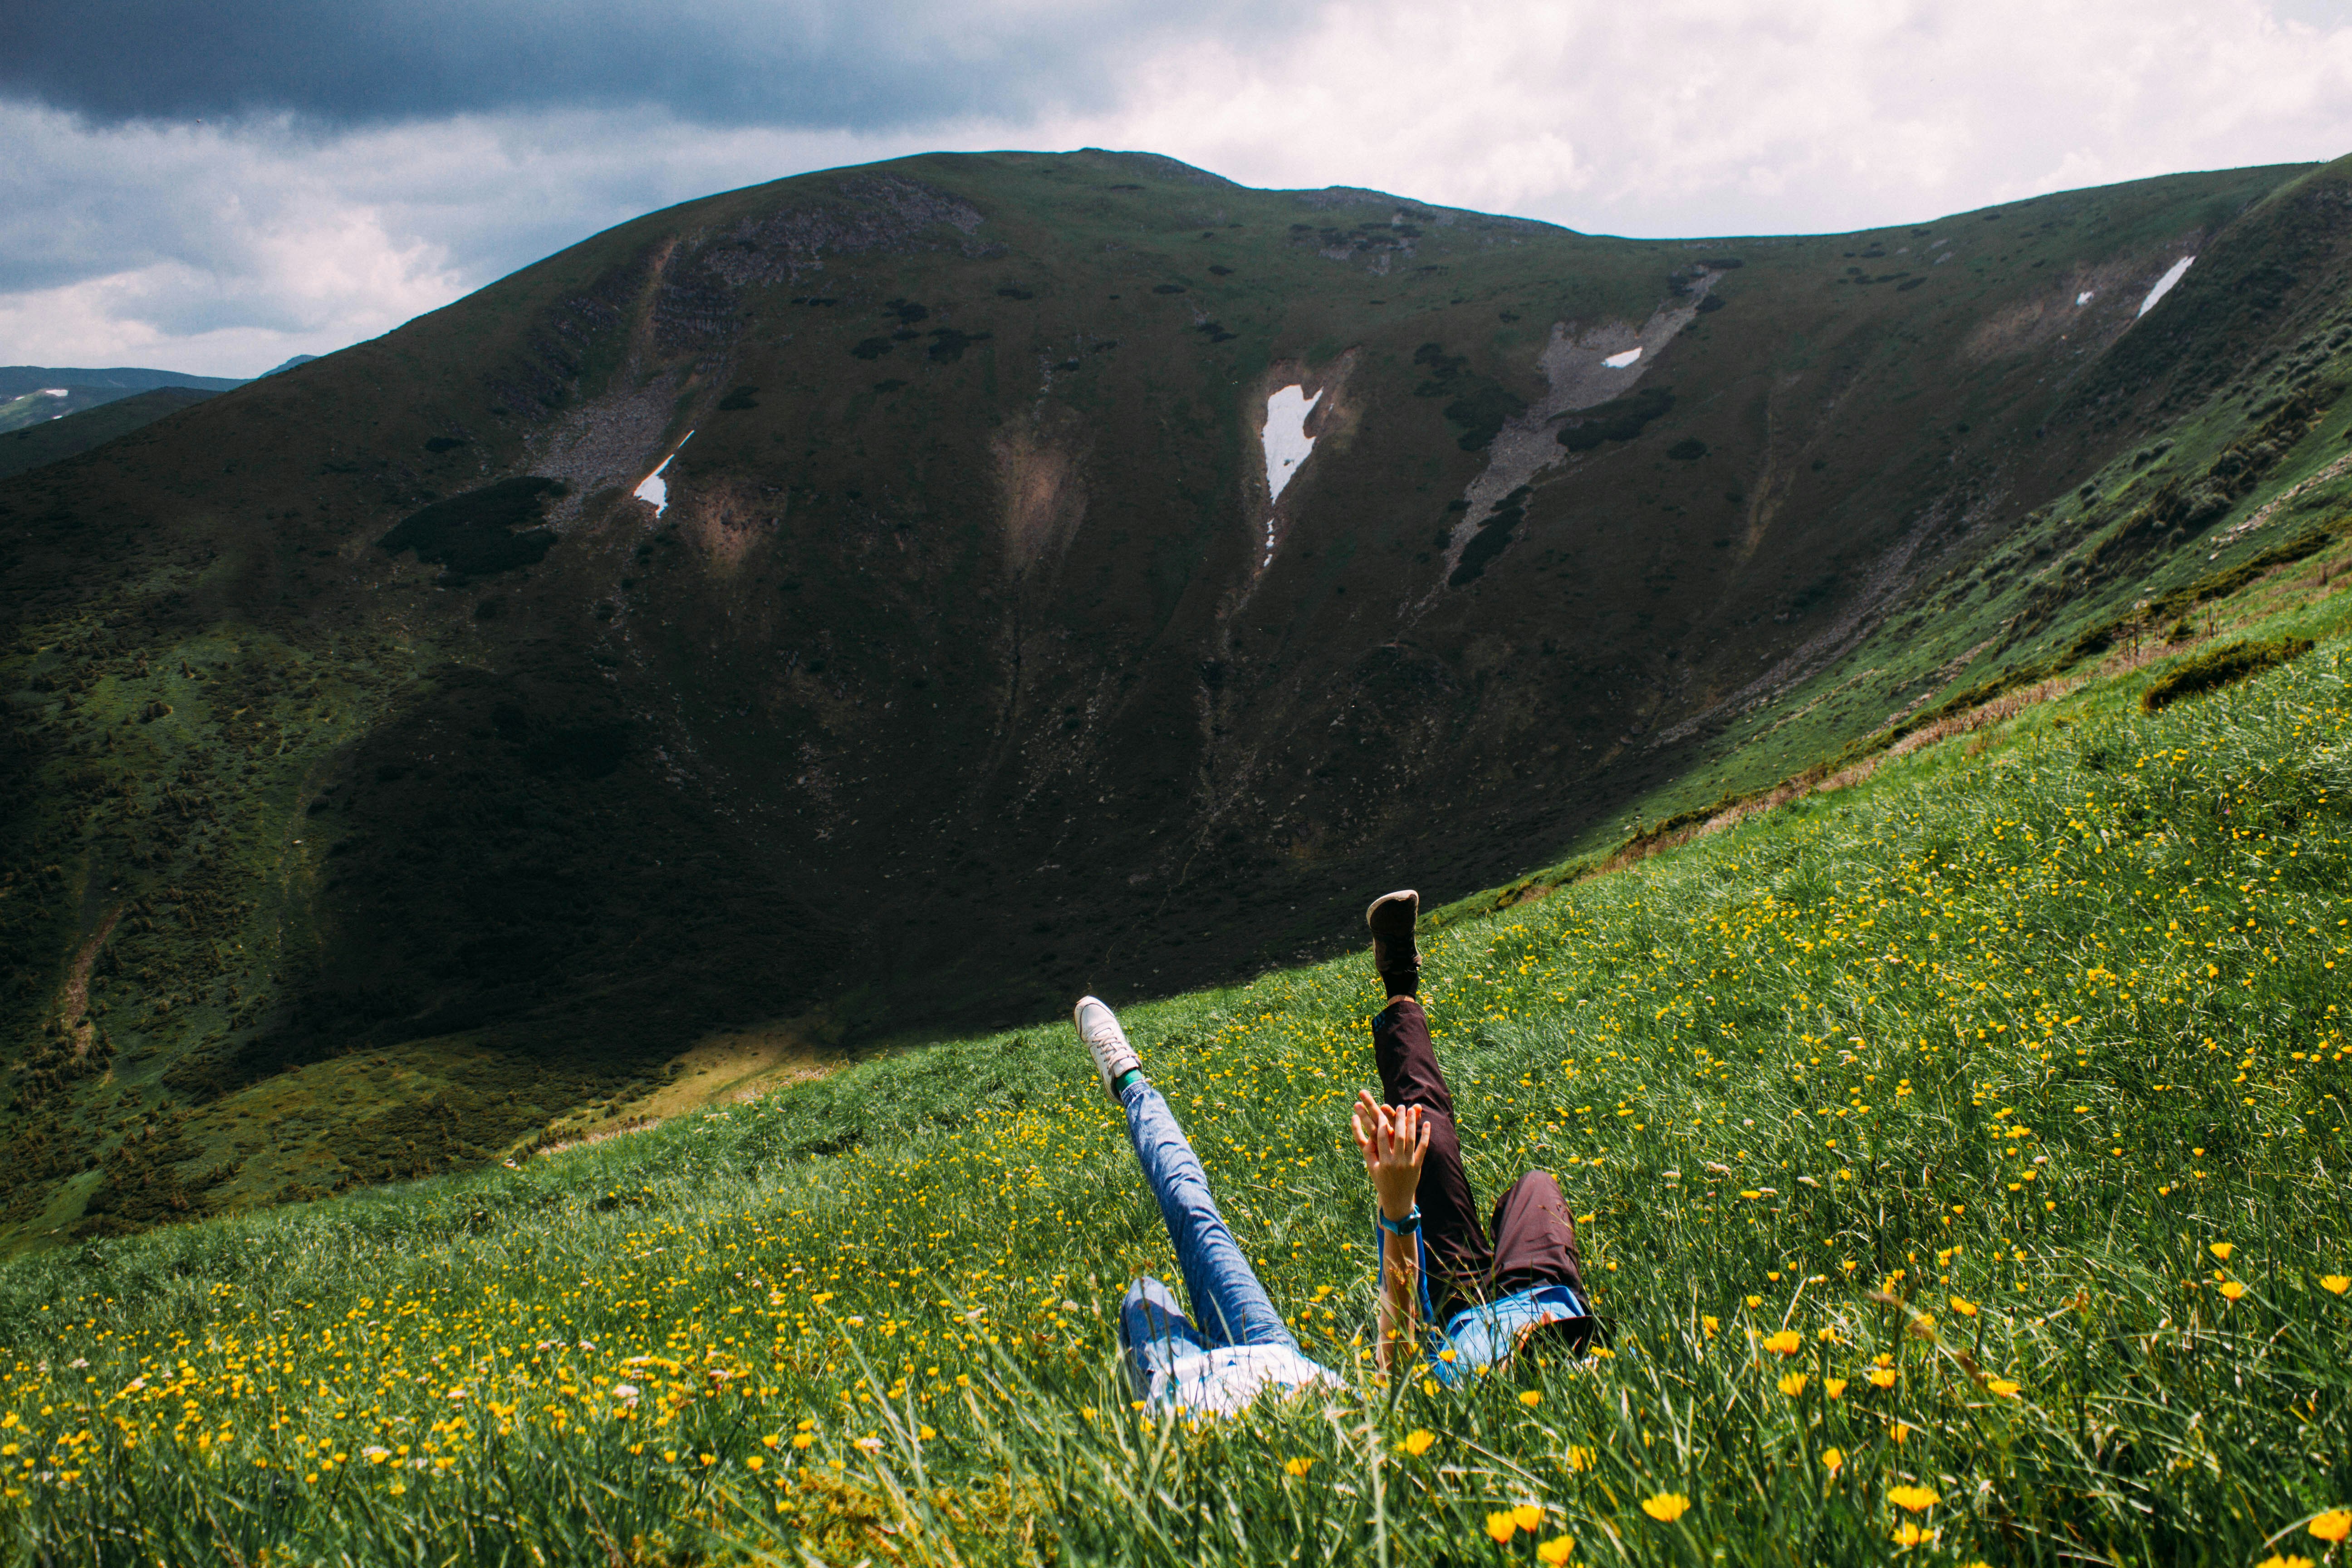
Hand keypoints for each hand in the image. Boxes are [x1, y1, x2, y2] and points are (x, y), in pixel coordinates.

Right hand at [1350, 1089, 1428, 1222]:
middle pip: (1399, 1136)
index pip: (1382, 1138)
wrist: (1397, 1200)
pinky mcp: (1417, 1165)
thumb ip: (1369, 1153)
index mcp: (1383, 1162)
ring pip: (1411, 1139)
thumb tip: (1364, 1136)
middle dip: (1399, 1119)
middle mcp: (1396, 1162)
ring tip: (1412, 1110)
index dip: (1383, 1124)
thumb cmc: (1382, 1182)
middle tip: (1400, 1106)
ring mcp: (1408, 1163)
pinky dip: (1425, 1135)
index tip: (1383, 1111)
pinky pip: (1423, 1148)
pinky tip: (1427, 1124)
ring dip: (1412, 1123)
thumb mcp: (1372, 1169)